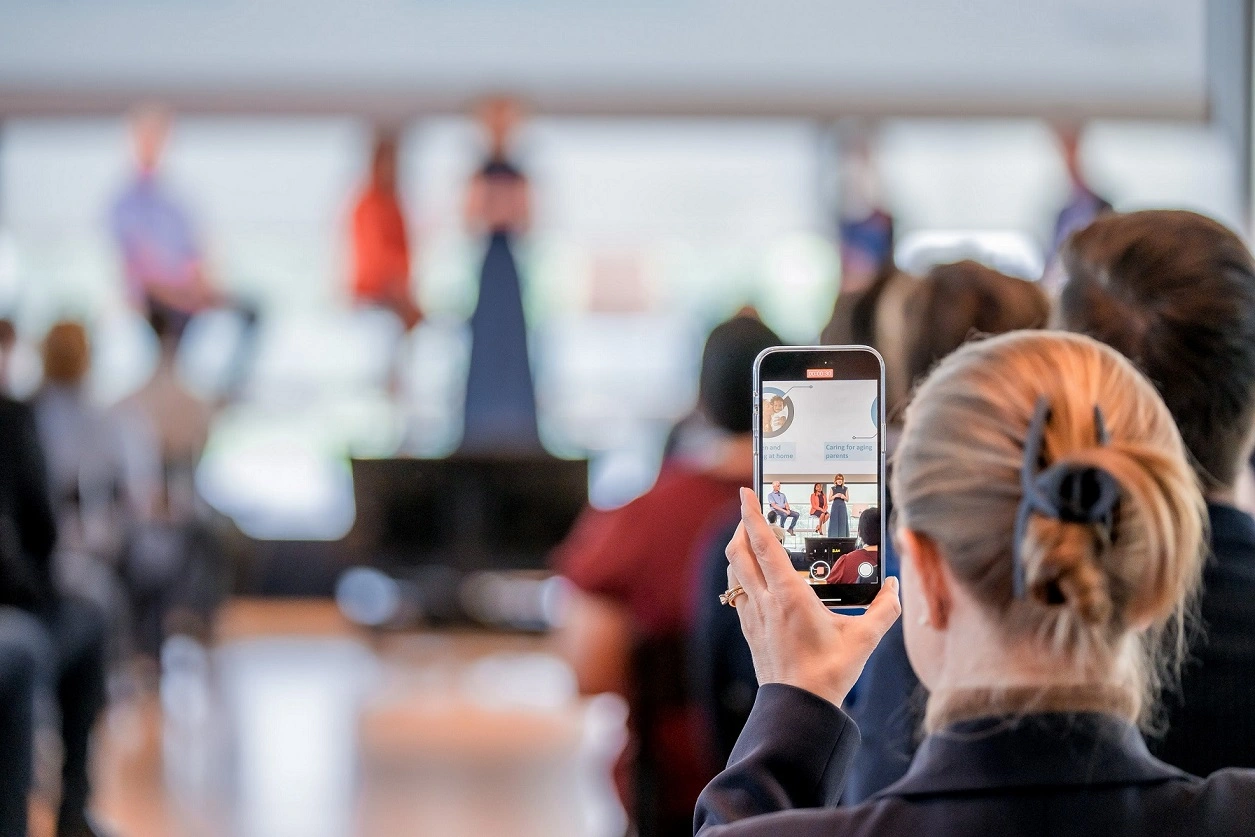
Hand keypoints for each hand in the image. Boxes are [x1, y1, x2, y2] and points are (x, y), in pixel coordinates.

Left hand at [726, 488, 899, 706]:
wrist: (799, 708)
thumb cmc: (829, 673)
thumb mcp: (864, 639)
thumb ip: (884, 610)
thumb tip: (894, 587)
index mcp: (789, 596)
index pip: (764, 545)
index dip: (752, 515)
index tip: (746, 493)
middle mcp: (765, 601)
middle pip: (739, 553)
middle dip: (741, 528)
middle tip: (751, 513)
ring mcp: (754, 617)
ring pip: (735, 573)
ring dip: (739, 552)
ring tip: (752, 542)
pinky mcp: (750, 631)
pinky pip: (738, 595)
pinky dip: (742, 578)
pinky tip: (755, 581)